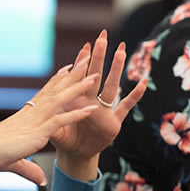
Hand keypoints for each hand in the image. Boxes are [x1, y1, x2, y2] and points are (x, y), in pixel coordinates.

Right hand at [0, 62, 100, 185]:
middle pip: (55, 89)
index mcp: (25, 114)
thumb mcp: (16, 161)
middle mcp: (31, 113)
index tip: (68, 67)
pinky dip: (77, 113)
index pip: (44, 92)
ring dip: (78, 88)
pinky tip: (92, 108)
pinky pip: (62, 119)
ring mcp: (35, 120)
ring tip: (94, 76)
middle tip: (85, 59)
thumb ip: (30, 169)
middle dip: (72, 74)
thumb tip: (41, 181)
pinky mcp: (38, 131)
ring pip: (61, 99)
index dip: (57, 80)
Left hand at [50, 30, 146, 159]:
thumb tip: (46, 111)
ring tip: (121, 50)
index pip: (79, 77)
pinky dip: (134, 95)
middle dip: (99, 56)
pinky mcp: (114, 122)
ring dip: (116, 69)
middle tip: (103, 37)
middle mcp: (91, 101)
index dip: (82, 62)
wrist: (75, 153)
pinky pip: (126, 106)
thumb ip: (52, 122)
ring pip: (111, 86)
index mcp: (76, 100)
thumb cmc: (64, 137)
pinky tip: (143, 81)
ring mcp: (104, 110)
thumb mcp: (55, 131)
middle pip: (96, 75)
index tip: (85, 45)